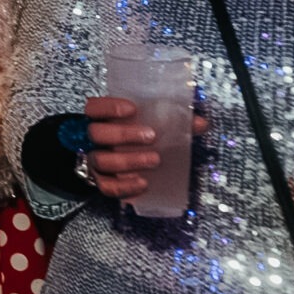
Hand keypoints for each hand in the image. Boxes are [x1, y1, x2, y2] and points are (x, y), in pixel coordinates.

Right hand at [77, 96, 208, 204]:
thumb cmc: (137, 138)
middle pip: (96, 133)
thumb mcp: (152, 124)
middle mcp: (94, 139)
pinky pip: (106, 186)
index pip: (94, 108)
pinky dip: (124, 186)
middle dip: (123, 134)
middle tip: (150, 136)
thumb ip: (173, 121)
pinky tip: (143, 183)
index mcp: (102, 119)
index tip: (132, 109)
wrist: (121, 164)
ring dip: (128, 160)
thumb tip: (200, 123)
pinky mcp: (100, 182)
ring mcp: (94, 160)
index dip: (109, 107)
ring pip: (100, 160)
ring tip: (153, 160)